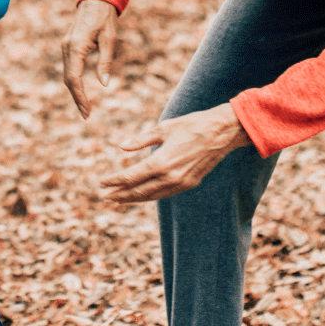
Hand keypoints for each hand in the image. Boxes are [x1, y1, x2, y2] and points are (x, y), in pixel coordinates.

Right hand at [62, 0, 119, 118]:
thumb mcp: (110, 40)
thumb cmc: (105, 18)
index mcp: (76, 47)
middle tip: (86, 115)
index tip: (87, 112)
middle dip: (77, 97)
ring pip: (67, 74)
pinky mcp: (68, 46)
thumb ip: (105, 62)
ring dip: (75, 90)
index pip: (74, 78)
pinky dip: (74, 80)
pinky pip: (69, 67)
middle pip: (68, 79)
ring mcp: (65, 46)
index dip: (80, 97)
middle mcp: (67, 48)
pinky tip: (81, 90)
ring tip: (85, 106)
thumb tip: (105, 84)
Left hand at [98, 103, 252, 203]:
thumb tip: (122, 147)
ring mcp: (181, 183)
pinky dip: (151, 195)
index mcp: (161, 162)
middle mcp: (170, 177)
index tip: (102, 183)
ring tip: (119, 200)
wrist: (222, 133)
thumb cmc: (191, 125)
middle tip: (105, 197)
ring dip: (134, 198)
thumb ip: (141, 140)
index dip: (114, 181)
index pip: (131, 177)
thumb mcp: (164, 128)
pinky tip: (143, 194)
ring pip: (152, 196)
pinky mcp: (189, 183)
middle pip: (139, 191)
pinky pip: (165, 194)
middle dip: (120, 195)